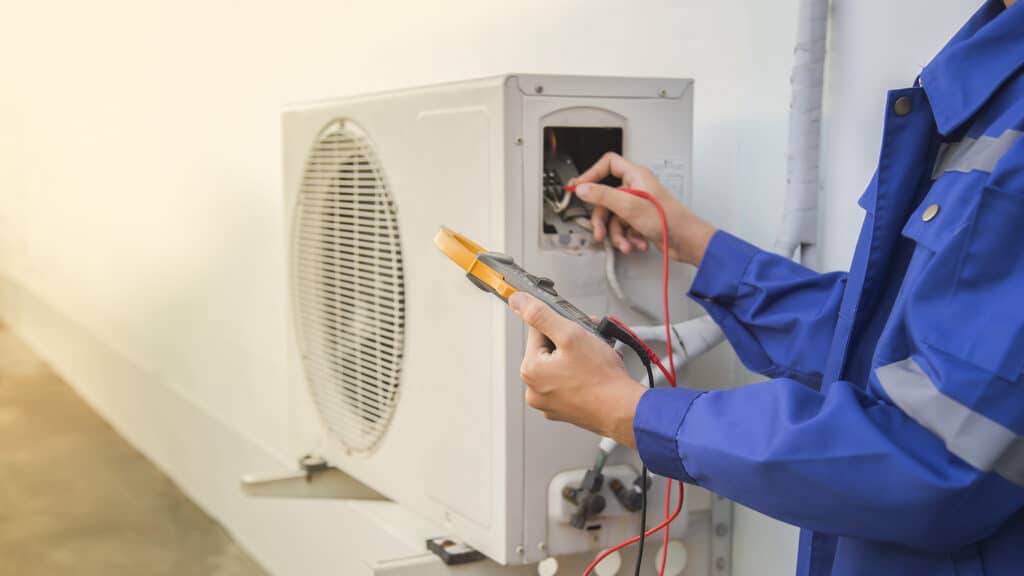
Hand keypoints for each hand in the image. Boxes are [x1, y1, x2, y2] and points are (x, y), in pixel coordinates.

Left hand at [509, 292, 646, 447]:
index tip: (578, 328)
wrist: (624, 411)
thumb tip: (517, 300)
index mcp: (530, 370)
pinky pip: (570, 383)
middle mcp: (535, 390)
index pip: (538, 331)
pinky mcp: (566, 410)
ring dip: (580, 356)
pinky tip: (598, 373)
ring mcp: (550, 403)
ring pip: (562, 365)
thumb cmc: (601, 378)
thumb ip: (541, 315)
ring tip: (599, 357)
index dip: (561, 325)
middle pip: (550, 349)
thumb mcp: (570, 334)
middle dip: (572, 341)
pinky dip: (583, 375)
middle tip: (592, 341)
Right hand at [573, 152, 715, 265]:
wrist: (686, 241)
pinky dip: (628, 238)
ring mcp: (637, 205)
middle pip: (606, 199)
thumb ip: (603, 195)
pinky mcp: (640, 221)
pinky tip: (637, 243)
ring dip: (618, 235)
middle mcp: (636, 188)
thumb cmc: (668, 220)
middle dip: (604, 220)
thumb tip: (582, 188)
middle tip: (600, 232)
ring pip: (614, 218)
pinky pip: (623, 228)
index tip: (580, 187)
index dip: (592, 174)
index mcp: (635, 176)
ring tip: (627, 243)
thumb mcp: (629, 206)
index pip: (608, 164)